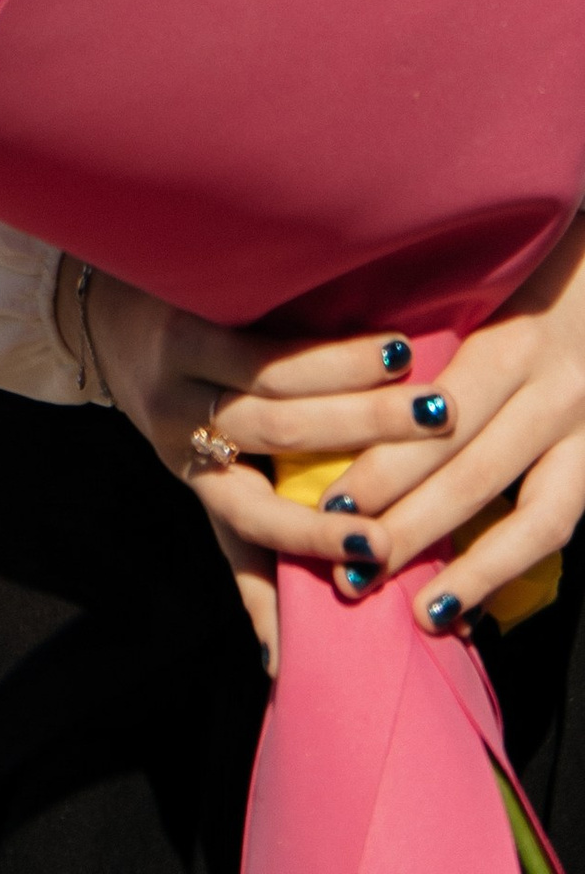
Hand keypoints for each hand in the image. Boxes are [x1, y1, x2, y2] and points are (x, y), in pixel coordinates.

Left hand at [62, 263, 434, 668]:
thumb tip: (281, 664)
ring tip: (426, 395)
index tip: (376, 554)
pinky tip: (384, 348)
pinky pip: (261, 338)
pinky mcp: (183, 318)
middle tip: (438, 444)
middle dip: (363, 443)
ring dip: (357, 392)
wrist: (103, 320)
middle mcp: (182, 428)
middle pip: (278, 440)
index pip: (252, 524)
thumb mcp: (208, 485)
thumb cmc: (180, 413)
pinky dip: (326, 349)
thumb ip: (250, 556)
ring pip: (274, 388)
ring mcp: (179, 369)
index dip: (311, 542)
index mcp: (196, 479)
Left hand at [307, 216, 584, 634]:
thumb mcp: (482, 283)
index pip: (440, 419)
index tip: (329, 506)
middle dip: (408, 525)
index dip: (385, 467)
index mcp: (510, 340)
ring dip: (470, 568)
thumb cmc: (528, 277)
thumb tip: (343, 382)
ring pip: (527, 512)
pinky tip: (471, 603)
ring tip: (418, 610)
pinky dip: (513, 567)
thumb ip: (425, 327)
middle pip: (471, 468)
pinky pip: (559, 523)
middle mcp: (553, 385)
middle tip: (350, 571)